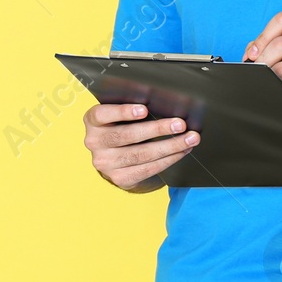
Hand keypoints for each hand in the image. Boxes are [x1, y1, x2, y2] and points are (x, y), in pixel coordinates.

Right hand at [82, 102, 199, 190]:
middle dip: (157, 129)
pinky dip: (167, 160)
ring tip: (189, 139)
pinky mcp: (119, 178)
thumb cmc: (121, 126)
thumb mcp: (119, 114)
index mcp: (93, 121)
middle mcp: (94, 142)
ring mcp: (105, 163)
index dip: (123, 112)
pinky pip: (147, 169)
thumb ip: (133, 108)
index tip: (144, 109)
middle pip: (127, 135)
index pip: (102, 114)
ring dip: (170, 146)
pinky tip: (181, 152)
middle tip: (180, 124)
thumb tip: (166, 103)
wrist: (113, 157)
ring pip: (141, 155)